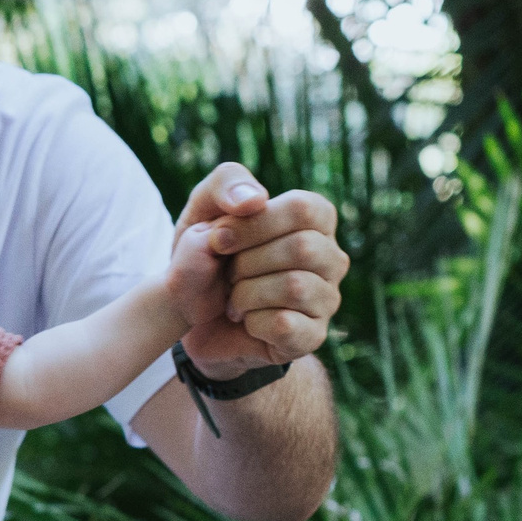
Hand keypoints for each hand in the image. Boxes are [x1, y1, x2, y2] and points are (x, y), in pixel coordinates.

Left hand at [172, 163, 347, 378]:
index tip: (219, 239)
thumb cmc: (207, 254)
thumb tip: (255, 199)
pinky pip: (286, 325)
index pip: (303, 208)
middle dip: (247, 261)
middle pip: (302, 248)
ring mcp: (327, 298)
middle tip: (226, 274)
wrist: (191, 314)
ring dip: (246, 293)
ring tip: (233, 298)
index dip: (254, 224)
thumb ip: (226, 184)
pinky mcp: (312, 336)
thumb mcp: (204, 208)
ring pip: (296, 287)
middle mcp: (331, 257)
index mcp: (316, 219)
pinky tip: (245, 320)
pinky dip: (251, 322)